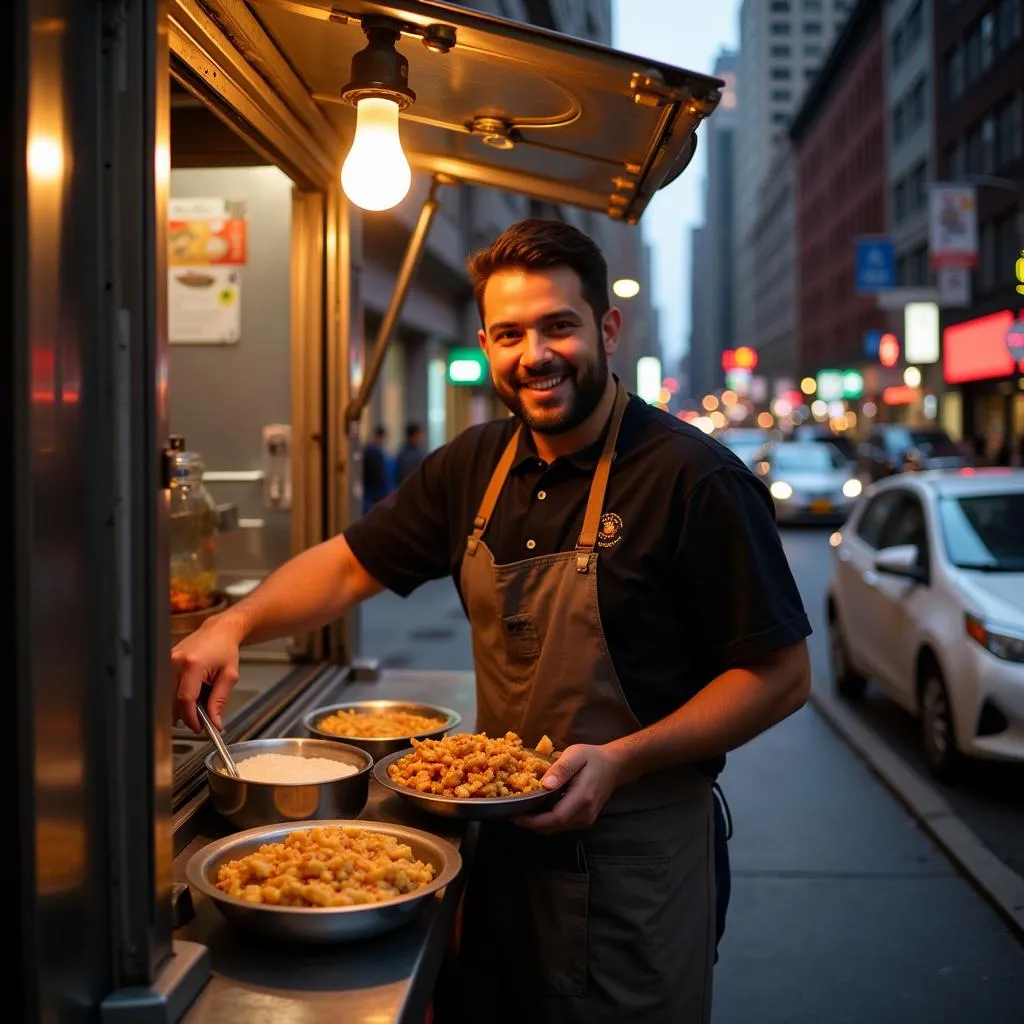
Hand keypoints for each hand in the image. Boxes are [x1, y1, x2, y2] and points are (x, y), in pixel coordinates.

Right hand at [171, 613, 244, 733]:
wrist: (219, 631)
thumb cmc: (225, 648)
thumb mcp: (229, 676)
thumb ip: (220, 700)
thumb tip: (215, 720)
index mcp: (192, 664)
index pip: (186, 699)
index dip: (192, 718)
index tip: (200, 727)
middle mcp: (175, 662)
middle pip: (173, 701)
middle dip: (187, 715)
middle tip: (202, 719)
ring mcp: (168, 661)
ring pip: (168, 697)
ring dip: (182, 705)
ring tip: (200, 700)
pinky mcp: (165, 662)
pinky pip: (168, 687)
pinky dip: (179, 695)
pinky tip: (193, 691)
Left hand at [515, 743, 622, 833]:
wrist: (614, 766)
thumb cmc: (593, 757)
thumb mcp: (575, 755)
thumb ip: (560, 769)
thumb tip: (545, 785)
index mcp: (582, 798)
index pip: (554, 818)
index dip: (532, 821)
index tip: (514, 815)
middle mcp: (585, 814)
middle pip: (553, 827)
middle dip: (530, 824)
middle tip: (511, 813)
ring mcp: (586, 819)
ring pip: (556, 828)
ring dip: (538, 823)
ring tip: (521, 811)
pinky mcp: (584, 819)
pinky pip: (562, 825)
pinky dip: (547, 821)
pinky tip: (537, 809)